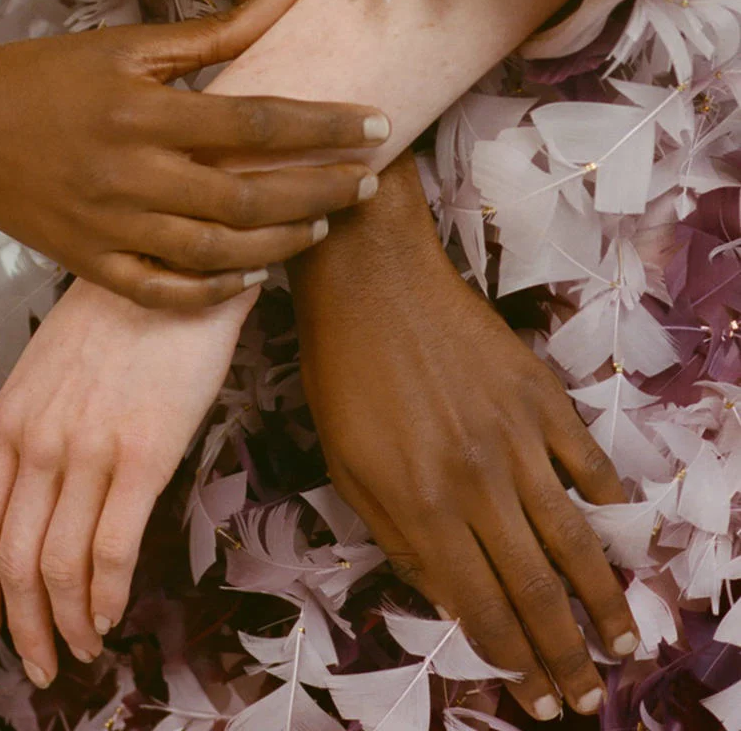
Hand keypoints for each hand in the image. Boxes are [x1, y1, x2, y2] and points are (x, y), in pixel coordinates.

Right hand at [0, 0, 384, 309]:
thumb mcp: (126, 45)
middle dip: (320, 192)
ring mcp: (109, 228)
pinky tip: (249, 277)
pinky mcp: (88, 262)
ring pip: (216, 253)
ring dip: (280, 244)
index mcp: (145, 114)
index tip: (376, 126)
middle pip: (250, 198)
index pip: (259, 125)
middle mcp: (132, 176)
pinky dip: (210, 291)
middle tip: (365, 184)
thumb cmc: (40, 76)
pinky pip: (161, 290)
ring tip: (321, 225)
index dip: (326, 127)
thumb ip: (216, 30)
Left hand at [0, 276, 252, 685]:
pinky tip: (113, 616)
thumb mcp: (48, 366)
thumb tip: (33, 497)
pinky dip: (106, 597)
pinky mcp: (143, 452)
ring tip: (81, 649)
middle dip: (21, 626)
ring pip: (56, 566)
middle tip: (40, 663)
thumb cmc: (117, 317)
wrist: (173, 271)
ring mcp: (87, 448)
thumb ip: (33, 428)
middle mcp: (36, 440)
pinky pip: (113, 548)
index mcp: (9, 419)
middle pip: (10, 560)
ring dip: (65, 623)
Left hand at [292, 156, 638, 720]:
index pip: (478, 604)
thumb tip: (448, 596)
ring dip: (604, 601)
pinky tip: (624, 543)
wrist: (372, 279)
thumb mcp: (345, 464)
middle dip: (563, 652)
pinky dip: (612, 512)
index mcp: (418, 503)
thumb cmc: (342, 372)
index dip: (509, 657)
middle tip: (586, 697)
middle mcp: (476, 481)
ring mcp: (517, 439)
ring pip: (575, 540)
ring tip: (625, 644)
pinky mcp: (543, 399)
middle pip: (535, 588)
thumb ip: (397, 536)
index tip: (531, 692)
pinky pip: (590, 468)